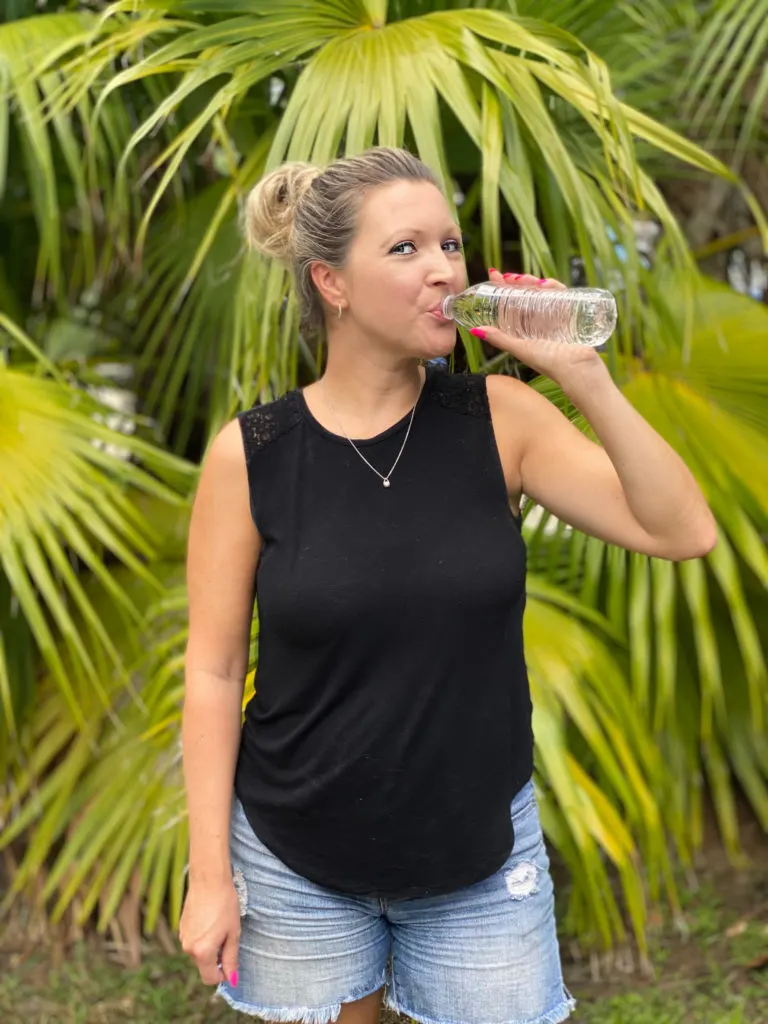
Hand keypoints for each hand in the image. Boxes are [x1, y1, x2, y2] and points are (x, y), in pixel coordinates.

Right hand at [179, 878, 240, 986]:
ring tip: (220, 926)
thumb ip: (231, 958)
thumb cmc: (225, 904)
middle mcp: (188, 948)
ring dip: (209, 947)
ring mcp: (183, 937)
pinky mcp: (181, 927)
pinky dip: (202, 938)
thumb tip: (232, 979)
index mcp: (202, 952)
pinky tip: (211, 920)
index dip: (223, 975)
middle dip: (216, 958)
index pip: (210, 978)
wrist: (209, 880)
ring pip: (198, 953)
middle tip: (228, 937)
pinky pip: (193, 941)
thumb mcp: (233, 933)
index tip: (231, 964)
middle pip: (204, 965)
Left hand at [473, 270, 607, 389]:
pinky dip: (554, 286)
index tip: (494, 274)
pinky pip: (561, 294)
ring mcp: (554, 316)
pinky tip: (546, 283)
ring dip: (533, 282)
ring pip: (542, 291)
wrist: (579, 368)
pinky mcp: (569, 313)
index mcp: (524, 330)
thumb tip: (474, 331)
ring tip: (526, 279)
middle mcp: (537, 322)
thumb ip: (499, 339)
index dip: (502, 288)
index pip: (510, 304)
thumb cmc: (549, 363)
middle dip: (518, 282)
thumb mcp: (521, 349)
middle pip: (526, 294)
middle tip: (509, 276)